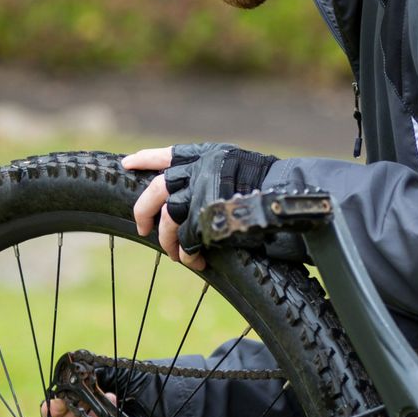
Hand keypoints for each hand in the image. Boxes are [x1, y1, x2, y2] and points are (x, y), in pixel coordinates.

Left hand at [124, 144, 278, 267]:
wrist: (290, 192)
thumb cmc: (269, 185)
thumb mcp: (237, 167)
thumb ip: (213, 173)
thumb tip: (188, 190)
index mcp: (207, 155)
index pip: (168, 154)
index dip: (146, 159)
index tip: (127, 164)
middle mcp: (200, 169)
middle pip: (157, 189)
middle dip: (144, 210)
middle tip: (142, 228)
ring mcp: (202, 191)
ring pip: (169, 217)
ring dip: (168, 240)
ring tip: (175, 255)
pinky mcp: (207, 214)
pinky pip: (186, 238)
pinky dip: (187, 253)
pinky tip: (195, 262)